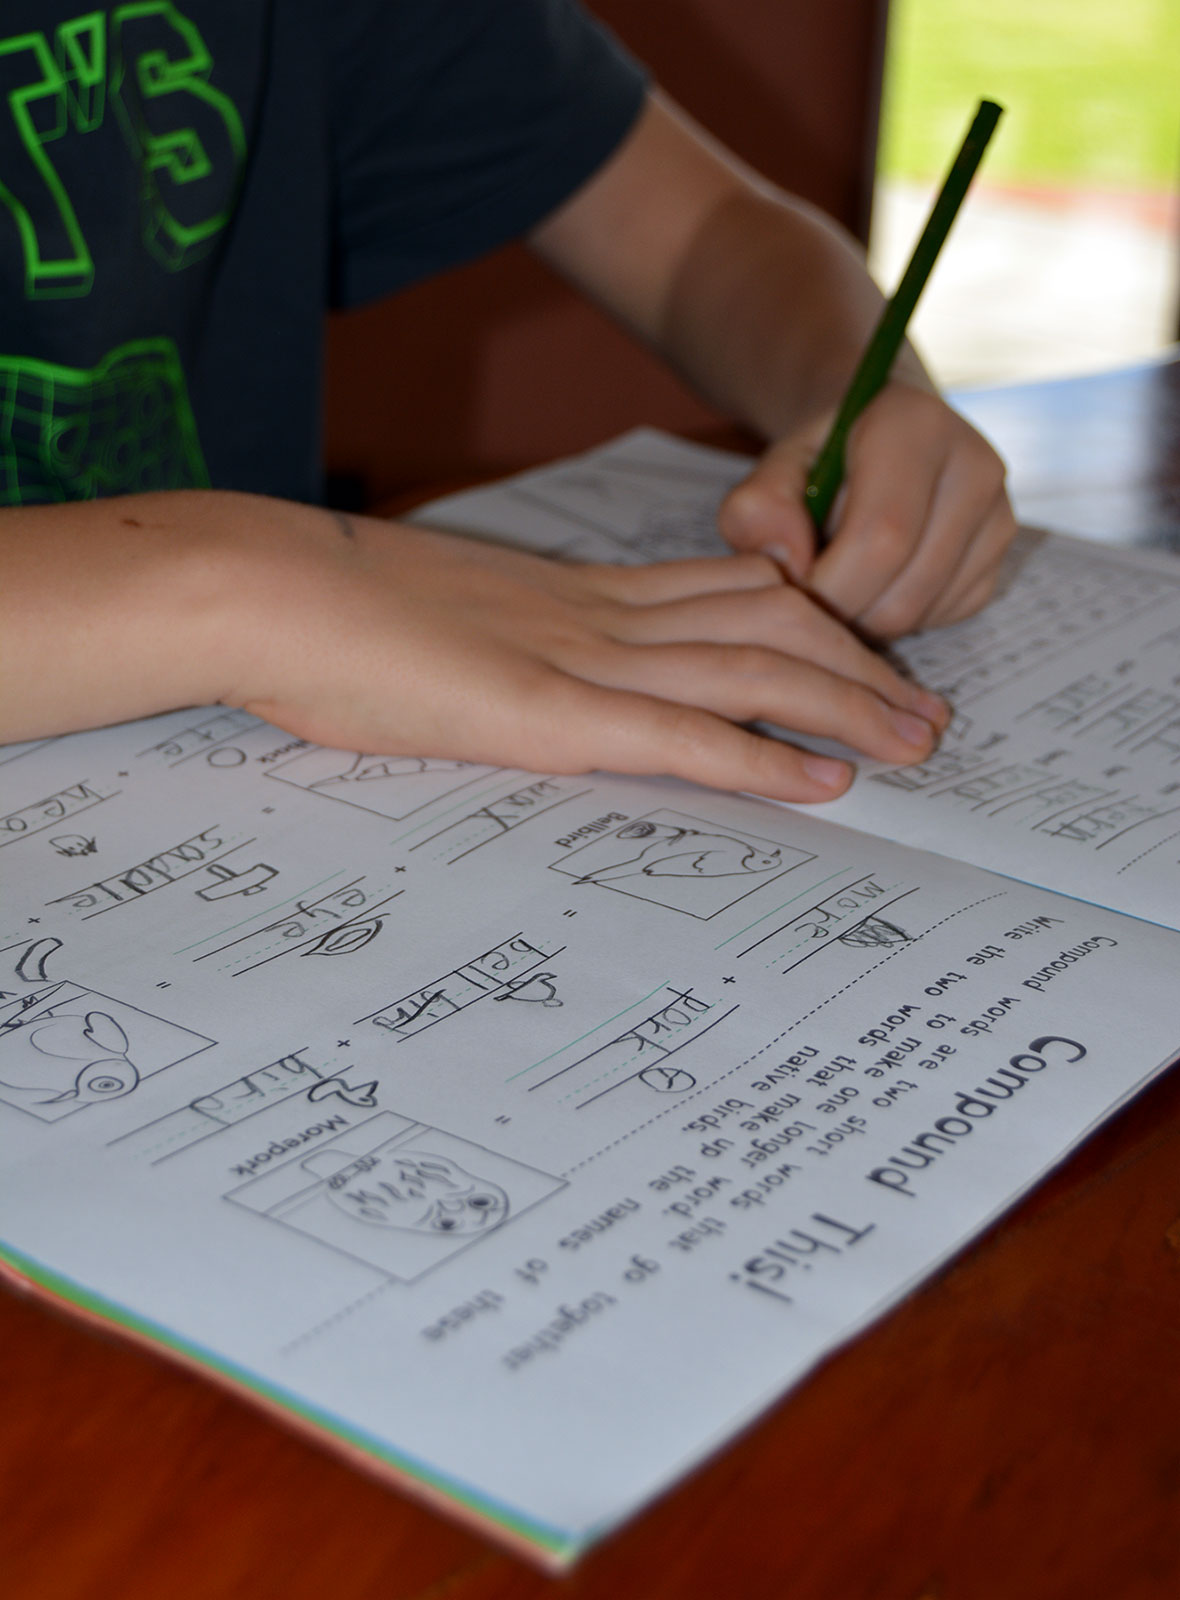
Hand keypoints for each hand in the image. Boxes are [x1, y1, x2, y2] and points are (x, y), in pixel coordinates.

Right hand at [227, 512, 949, 802]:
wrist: (266, 586)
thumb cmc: (327, 613)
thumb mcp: (438, 620)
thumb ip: (496, 643)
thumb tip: (510, 676)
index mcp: (573, 592)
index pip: (726, 592)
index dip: (811, 620)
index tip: (863, 653)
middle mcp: (597, 613)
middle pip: (766, 623)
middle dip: (860, 664)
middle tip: (927, 709)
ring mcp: (577, 658)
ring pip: (747, 669)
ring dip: (844, 708)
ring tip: (916, 745)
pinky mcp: (545, 712)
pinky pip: (679, 734)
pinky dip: (759, 758)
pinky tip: (822, 781)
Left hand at [717, 381, 1017, 638]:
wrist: (877, 441)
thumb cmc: (820, 461)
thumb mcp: (774, 471)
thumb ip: (759, 510)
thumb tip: (788, 565)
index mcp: (916, 427)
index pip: (882, 537)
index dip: (828, 586)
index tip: (790, 591)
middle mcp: (974, 465)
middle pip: (905, 589)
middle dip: (843, 614)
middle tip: (808, 597)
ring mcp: (998, 513)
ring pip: (922, 611)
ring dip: (866, 620)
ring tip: (838, 581)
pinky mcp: (999, 555)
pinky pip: (943, 618)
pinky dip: (898, 618)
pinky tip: (875, 582)